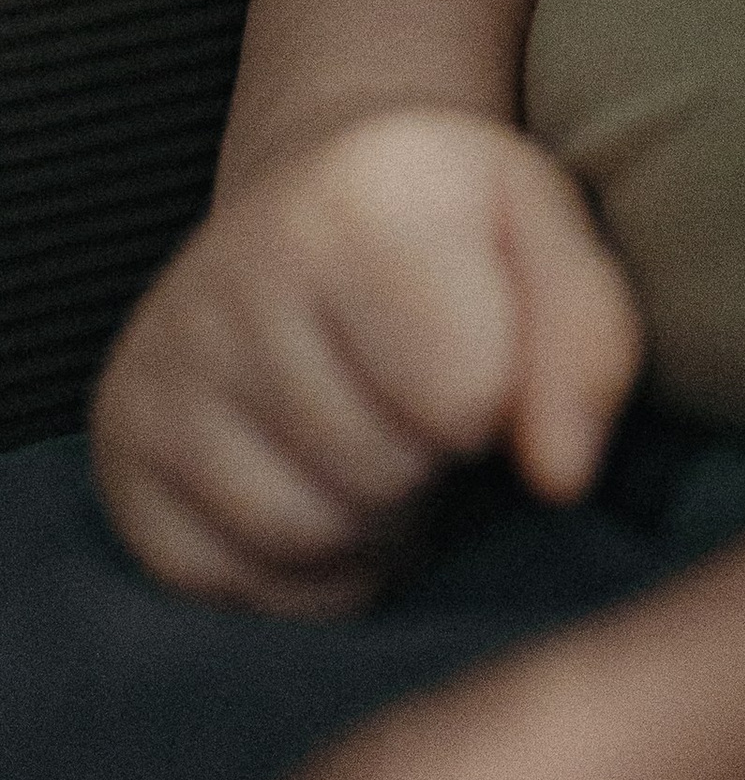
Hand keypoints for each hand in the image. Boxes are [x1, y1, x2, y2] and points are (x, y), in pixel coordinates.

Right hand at [91, 107, 644, 613]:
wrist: (317, 199)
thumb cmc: (456, 233)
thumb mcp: (554, 244)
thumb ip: (589, 349)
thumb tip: (562, 478)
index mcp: (362, 196)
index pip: (467, 396)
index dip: (501, 402)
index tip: (486, 348)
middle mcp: (237, 268)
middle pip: (382, 472)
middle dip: (430, 463)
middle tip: (423, 403)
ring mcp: (163, 359)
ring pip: (302, 534)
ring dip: (370, 522)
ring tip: (377, 437)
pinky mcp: (120, 441)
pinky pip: (227, 582)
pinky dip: (297, 567)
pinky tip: (317, 480)